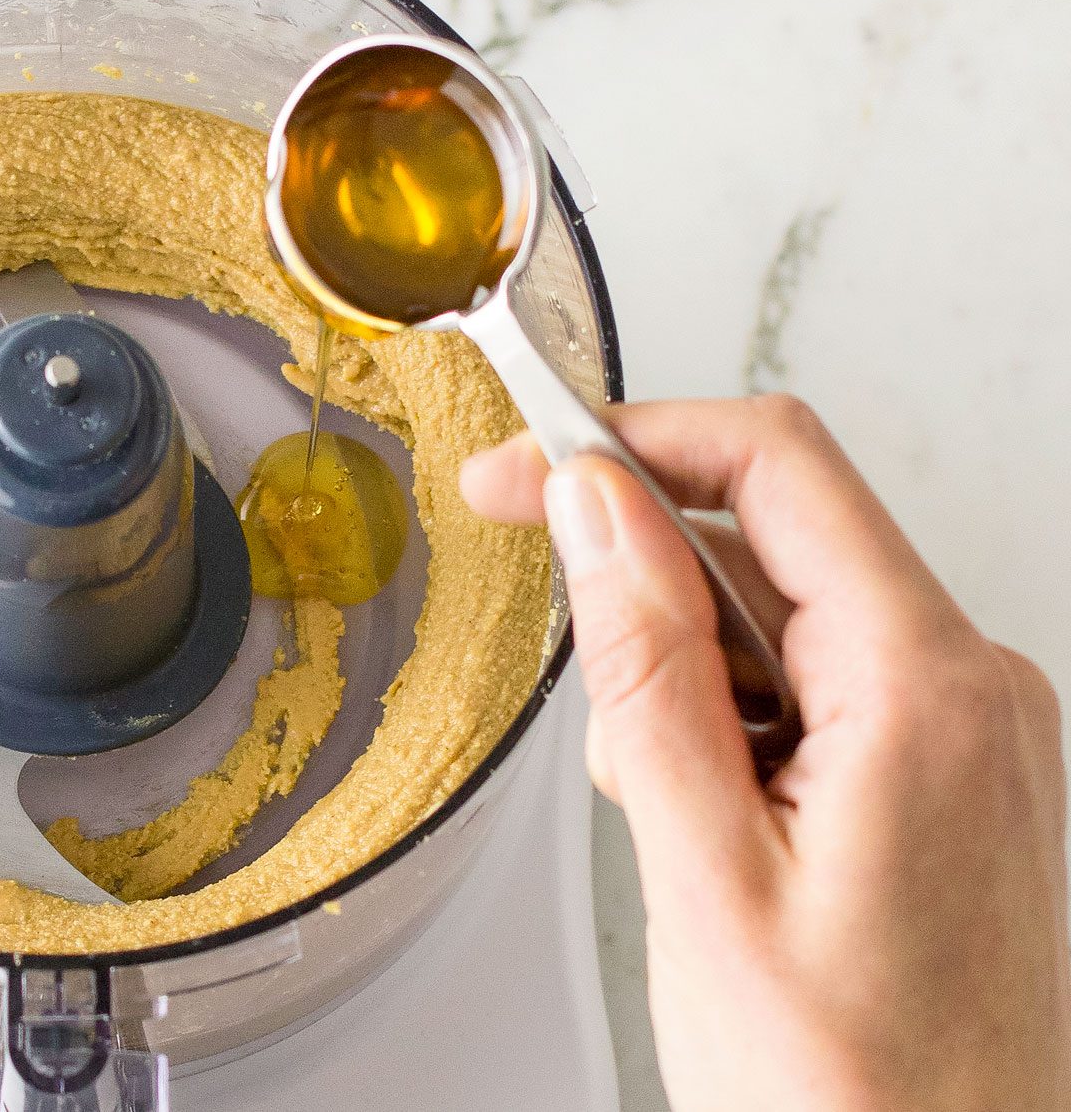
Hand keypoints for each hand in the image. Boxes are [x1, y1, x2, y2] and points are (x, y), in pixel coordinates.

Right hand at [462, 396, 1069, 1110]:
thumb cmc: (852, 1093)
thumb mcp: (704, 873)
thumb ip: (646, 670)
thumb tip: (595, 508)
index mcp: (923, 688)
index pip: (773, 465)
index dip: (627, 441)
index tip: (519, 470)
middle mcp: (968, 685)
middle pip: (772, 535)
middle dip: (644, 588)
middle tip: (570, 679)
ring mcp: (964, 728)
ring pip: (781, 615)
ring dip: (684, 677)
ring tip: (667, 818)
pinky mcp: (940, 770)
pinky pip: (813, 684)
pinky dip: (730, 725)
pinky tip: (711, 827)